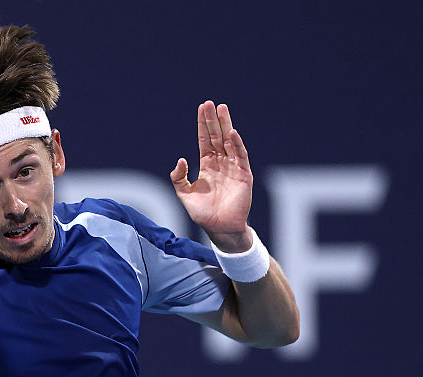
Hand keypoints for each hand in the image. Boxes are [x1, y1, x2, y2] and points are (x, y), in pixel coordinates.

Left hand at [170, 101, 253, 251]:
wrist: (219, 228)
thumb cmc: (203, 213)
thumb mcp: (184, 194)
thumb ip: (178, 178)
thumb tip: (181, 159)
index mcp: (207, 166)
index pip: (205, 140)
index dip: (203, 125)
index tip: (201, 108)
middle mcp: (221, 163)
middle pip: (217, 137)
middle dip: (213, 120)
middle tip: (210, 103)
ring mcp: (233, 168)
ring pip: (229, 142)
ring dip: (226, 126)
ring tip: (222, 109)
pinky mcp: (243, 175)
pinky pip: (240, 156)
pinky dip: (236, 145)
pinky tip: (232, 132)